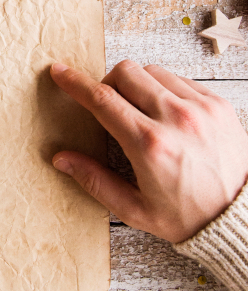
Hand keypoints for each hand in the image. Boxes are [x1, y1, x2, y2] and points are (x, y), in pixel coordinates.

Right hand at [50, 59, 247, 242]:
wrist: (241, 219)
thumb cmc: (190, 217)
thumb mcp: (136, 209)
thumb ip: (95, 180)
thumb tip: (61, 159)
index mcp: (150, 145)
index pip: (102, 99)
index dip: (76, 83)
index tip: (60, 72)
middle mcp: (175, 119)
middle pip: (125, 73)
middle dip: (108, 83)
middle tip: (109, 106)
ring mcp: (199, 108)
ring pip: (151, 71)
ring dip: (137, 84)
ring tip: (140, 111)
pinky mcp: (217, 104)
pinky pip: (178, 79)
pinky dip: (163, 89)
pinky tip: (165, 113)